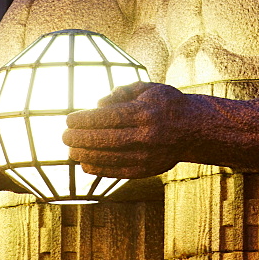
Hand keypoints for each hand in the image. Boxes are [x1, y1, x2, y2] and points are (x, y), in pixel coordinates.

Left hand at [63, 81, 192, 178]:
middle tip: (63, 136)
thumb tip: (98, 104)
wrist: (195, 128)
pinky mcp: (148, 169)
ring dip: (86, 155)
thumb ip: (122, 91)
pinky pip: (119, 172)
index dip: (86, 120)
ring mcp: (148, 155)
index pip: (110, 117)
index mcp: (146, 112)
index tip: (69, 119)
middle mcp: (147, 135)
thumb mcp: (148, 88)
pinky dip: (99, 169)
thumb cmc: (165, 103)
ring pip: (110, 158)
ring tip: (70, 150)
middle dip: (81, 138)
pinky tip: (85, 163)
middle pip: (106, 139)